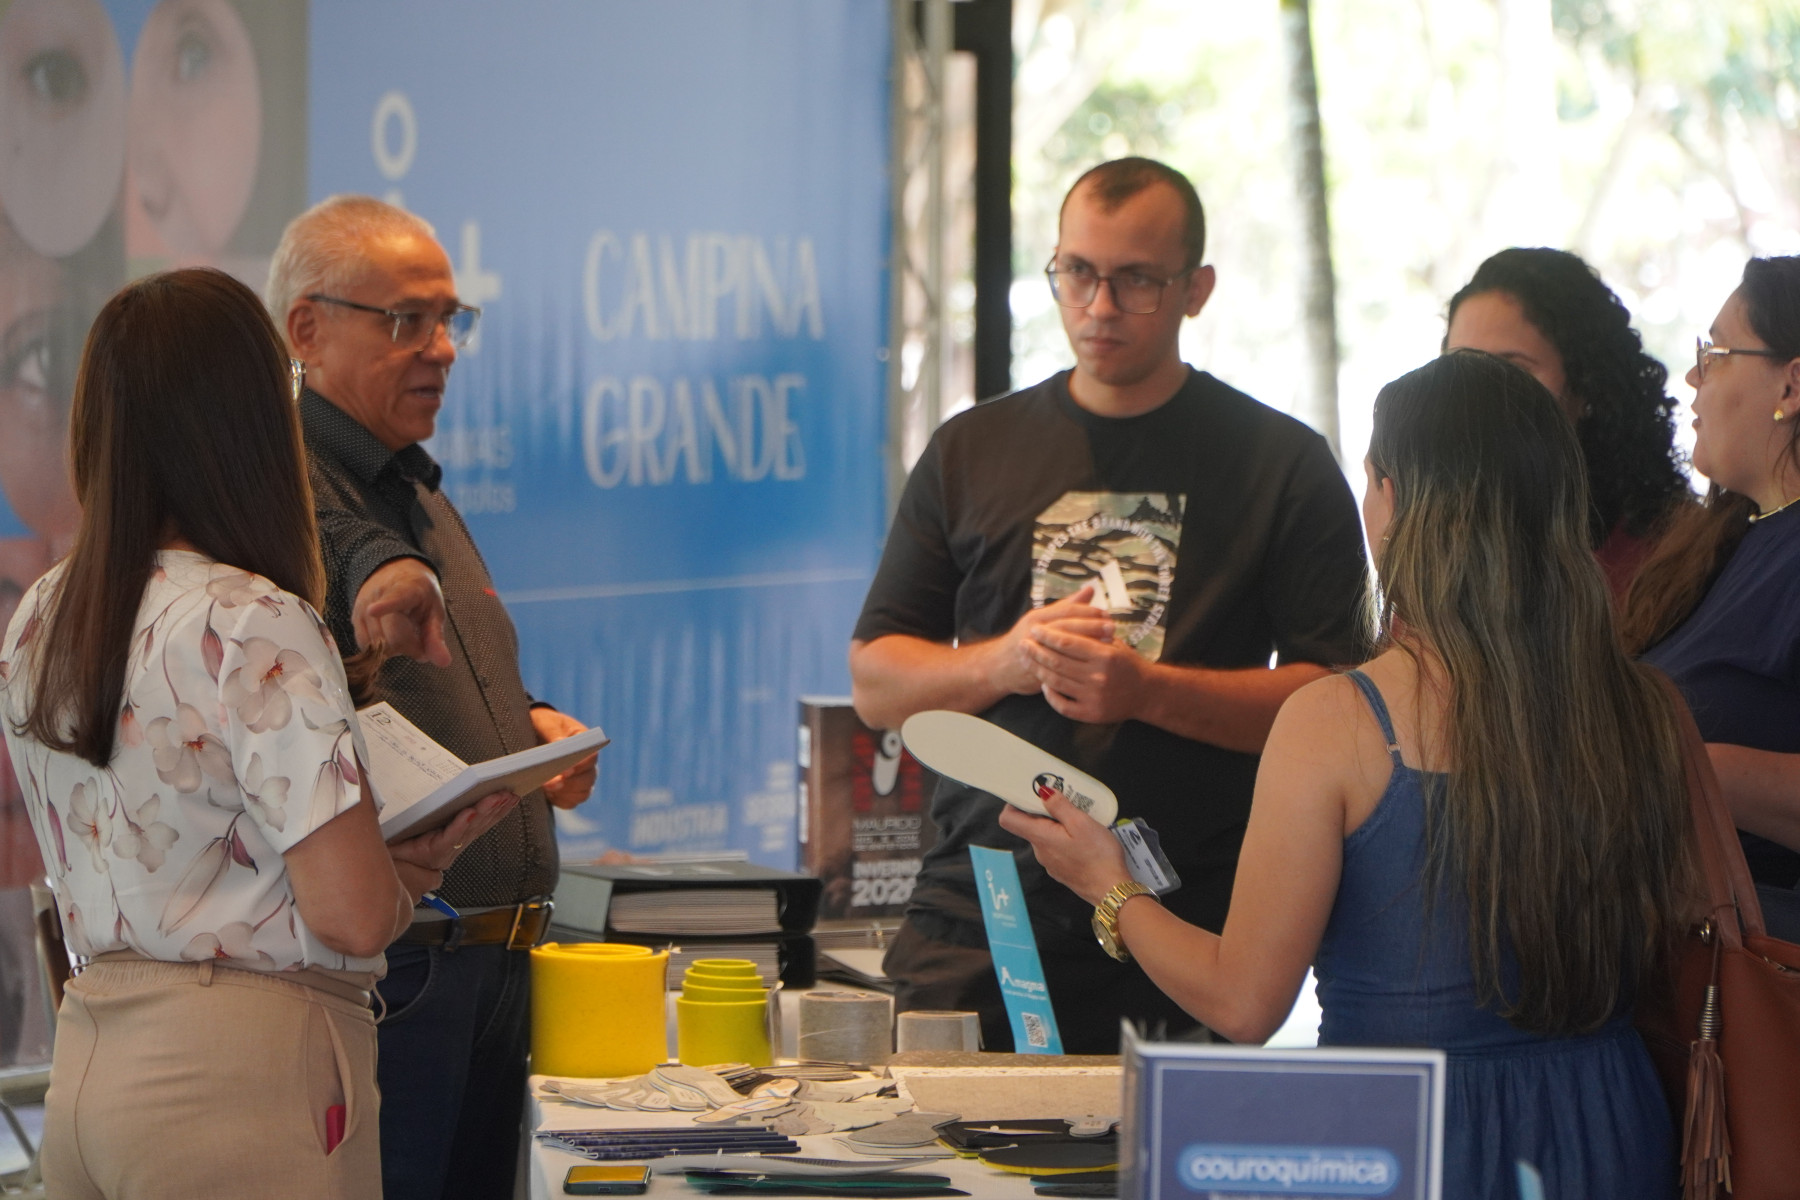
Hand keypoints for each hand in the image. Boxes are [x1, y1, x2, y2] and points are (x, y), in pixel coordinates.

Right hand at [353, 558, 450, 667]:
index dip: (384, 606)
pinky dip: (379, 649)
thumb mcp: (434, 611)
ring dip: (394, 649)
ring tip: (404, 633)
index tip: (373, 610)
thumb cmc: (419, 595)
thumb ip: (436, 638)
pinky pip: (365, 645)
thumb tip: (444, 663)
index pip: (394, 599)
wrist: (394, 574)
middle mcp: (378, 596)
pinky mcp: (354, 618)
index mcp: (405, 589)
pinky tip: (389, 637)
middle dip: (409, 647)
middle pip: (390, 636)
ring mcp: (363, 607)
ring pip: (376, 645)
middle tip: (419, 640)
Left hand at [388, 789, 518, 875]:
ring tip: (497, 797)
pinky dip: (462, 824)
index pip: (481, 820)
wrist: (379, 862)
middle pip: (480, 823)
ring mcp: (445, 850)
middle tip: (509, 792)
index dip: (498, 809)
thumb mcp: (423, 821)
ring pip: (470, 828)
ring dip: (486, 812)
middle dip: (497, 807)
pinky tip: (470, 812)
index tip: (512, 794)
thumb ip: (438, 807)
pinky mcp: (432, 853)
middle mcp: (453, 844)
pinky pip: (450, 837)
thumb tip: (453, 783)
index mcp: (453, 835)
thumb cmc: (399, 842)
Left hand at [530, 707, 598, 809]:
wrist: (535, 734)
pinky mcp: (568, 792)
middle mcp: (587, 763)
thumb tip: (559, 744)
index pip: (591, 756)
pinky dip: (561, 800)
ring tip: (547, 788)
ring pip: (582, 792)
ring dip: (565, 793)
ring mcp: (579, 779)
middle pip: (588, 778)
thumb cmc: (543, 725)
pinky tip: (548, 796)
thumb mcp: (546, 723)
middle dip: (570, 782)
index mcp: (585, 742)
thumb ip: (553, 732)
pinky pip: (571, 802)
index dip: (580, 765)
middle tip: (551, 782)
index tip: (566, 770)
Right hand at [985, 585, 1110, 697]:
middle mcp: (1035, 633)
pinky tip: (1091, 664)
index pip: (1066, 611)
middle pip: (1067, 627)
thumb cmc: (1026, 639)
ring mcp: (1035, 653)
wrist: (999, 666)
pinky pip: (1059, 667)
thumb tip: (1090, 590)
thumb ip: (1067, 606)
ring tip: (1108, 645)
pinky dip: (1077, 665)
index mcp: (1037, 618)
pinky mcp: (1037, 671)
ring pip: (1064, 648)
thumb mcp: (1043, 619)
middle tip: (1112, 628)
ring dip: (1087, 645)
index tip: (1106, 614)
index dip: (1088, 612)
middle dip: (1091, 627)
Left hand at [998, 788, 1132, 906]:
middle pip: (1029, 825)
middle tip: (1063, 799)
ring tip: (1078, 816)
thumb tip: (1043, 792)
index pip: (1008, 819)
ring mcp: (1050, 863)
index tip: (1029, 793)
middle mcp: (1040, 851)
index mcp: (1040, 837)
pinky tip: (1083, 837)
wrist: (1111, 890)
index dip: (1013, 803)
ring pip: (1045, 836)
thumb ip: (1060, 806)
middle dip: (1043, 810)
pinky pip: (1056, 848)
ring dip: (1057, 824)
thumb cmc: (1098, 856)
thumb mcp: (1081, 823)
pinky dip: (1064, 838)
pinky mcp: (1061, 870)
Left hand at [1022, 617, 1149, 723]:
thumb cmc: (1126, 663)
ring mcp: (1094, 696)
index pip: (1068, 642)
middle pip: (1057, 661)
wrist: (1146, 693)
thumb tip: (1069, 609)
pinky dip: (1050, 695)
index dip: (1047, 635)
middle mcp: (1099, 676)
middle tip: (1022, 643)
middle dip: (1036, 651)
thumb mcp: (1114, 642)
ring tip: (1026, 659)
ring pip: (1056, 682)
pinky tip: (1044, 684)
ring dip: (1037, 669)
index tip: (1034, 629)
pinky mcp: (1090, 713)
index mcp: (1105, 655)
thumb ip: (1092, 630)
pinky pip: (1062, 705)